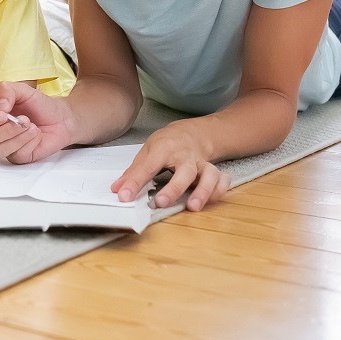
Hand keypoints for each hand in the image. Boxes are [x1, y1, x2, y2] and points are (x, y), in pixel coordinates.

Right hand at [0, 81, 74, 163]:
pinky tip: (37, 135)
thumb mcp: (24, 91)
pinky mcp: (19, 157)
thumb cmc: (40, 105)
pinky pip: (17, 155)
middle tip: (25, 119)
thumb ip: (7, 91)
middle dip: (8, 129)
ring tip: (33, 127)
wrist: (61, 118)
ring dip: (19, 137)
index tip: (3, 114)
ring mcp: (8, 146)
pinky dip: (29, 143)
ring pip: (0, 149)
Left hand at [110, 120, 230, 210]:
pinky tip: (210, 200)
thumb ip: (134, 172)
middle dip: (173, 188)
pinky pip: (223, 179)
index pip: (147, 167)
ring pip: (209, 175)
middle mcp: (185, 157)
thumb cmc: (168, 143)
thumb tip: (117, 189)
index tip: (124, 196)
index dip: (135, 183)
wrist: (192, 133)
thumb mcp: (147, 151)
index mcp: (164, 149)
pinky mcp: (213, 170)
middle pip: (184, 172)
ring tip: (193, 207)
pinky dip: (220, 190)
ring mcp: (201, 164)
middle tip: (161, 203)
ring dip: (203, 192)